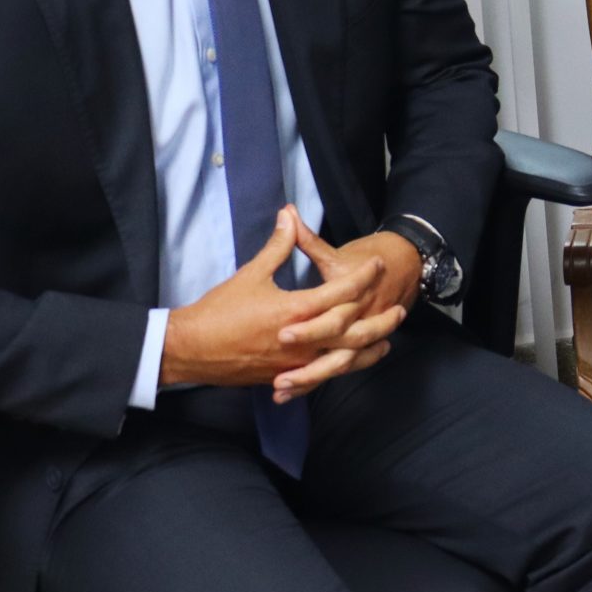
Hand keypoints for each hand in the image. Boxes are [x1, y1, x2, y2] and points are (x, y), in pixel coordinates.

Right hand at [160, 208, 399, 394]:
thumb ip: (278, 247)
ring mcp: (295, 362)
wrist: (191, 348)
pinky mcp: (285, 376)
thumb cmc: (219, 310)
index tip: (377, 266)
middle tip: (400, 310)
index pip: (340, 293)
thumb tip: (289, 216)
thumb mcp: (251, 274)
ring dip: (368, 350)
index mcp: (295, 310)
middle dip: (379, 321)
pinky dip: (341, 369)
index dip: (362, 278)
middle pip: (353, 332)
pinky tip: (352, 364)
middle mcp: (301, 339)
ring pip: (343, 360)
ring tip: (387, 341)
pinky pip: (322, 375)